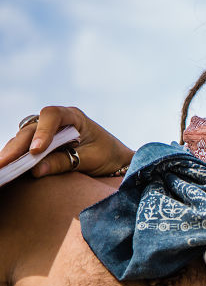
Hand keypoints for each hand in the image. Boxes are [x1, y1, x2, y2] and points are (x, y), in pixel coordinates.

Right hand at [0, 106, 134, 176]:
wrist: (115, 160)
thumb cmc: (108, 155)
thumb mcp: (90, 159)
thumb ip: (65, 162)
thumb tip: (35, 170)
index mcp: (74, 116)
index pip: (52, 115)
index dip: (42, 131)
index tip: (36, 151)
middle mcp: (56, 121)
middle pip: (31, 129)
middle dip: (16, 147)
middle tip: (3, 164)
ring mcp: (45, 131)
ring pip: (23, 139)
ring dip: (11, 154)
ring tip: (1, 169)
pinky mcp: (40, 144)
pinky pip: (24, 149)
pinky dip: (16, 159)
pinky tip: (7, 170)